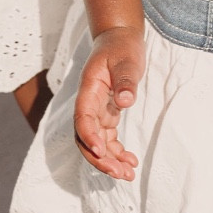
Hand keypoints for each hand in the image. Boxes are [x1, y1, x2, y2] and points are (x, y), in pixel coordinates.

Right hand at [73, 26, 145, 179]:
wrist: (120, 39)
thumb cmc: (122, 47)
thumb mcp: (127, 59)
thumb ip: (125, 79)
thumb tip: (126, 101)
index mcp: (89, 89)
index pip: (82, 118)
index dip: (89, 136)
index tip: (102, 151)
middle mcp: (89, 103)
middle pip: (86, 137)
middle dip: (100, 159)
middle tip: (120, 173)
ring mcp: (96, 111)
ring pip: (96, 142)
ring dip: (109, 161)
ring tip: (128, 174)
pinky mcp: (106, 114)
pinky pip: (107, 139)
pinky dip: (116, 152)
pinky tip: (130, 161)